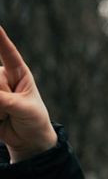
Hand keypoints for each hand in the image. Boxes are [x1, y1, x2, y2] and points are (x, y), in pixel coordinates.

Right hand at [0, 26, 55, 161]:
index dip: (0, 39)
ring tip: (5, 115)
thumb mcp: (24, 109)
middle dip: (1, 97)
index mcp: (19, 73)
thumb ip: (5, 100)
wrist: (28, 139)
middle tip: (10, 110)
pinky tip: (1, 118)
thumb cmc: (33, 119)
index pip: (8, 53)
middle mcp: (2, 77)